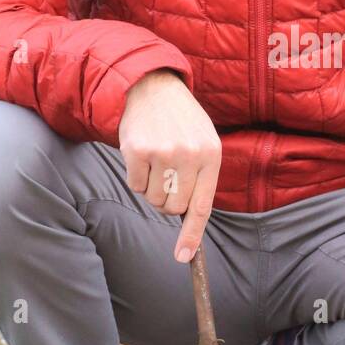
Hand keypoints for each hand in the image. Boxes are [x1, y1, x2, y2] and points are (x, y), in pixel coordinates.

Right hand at [118, 69, 220, 262]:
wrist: (152, 86)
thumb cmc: (181, 121)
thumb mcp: (204, 141)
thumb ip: (202, 176)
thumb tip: (189, 218)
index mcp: (211, 155)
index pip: (202, 207)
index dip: (191, 236)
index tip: (182, 257)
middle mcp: (190, 155)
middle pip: (173, 208)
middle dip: (167, 201)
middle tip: (166, 178)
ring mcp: (163, 153)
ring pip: (152, 199)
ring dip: (151, 187)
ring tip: (156, 160)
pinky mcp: (137, 151)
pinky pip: (134, 185)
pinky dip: (135, 176)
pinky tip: (141, 154)